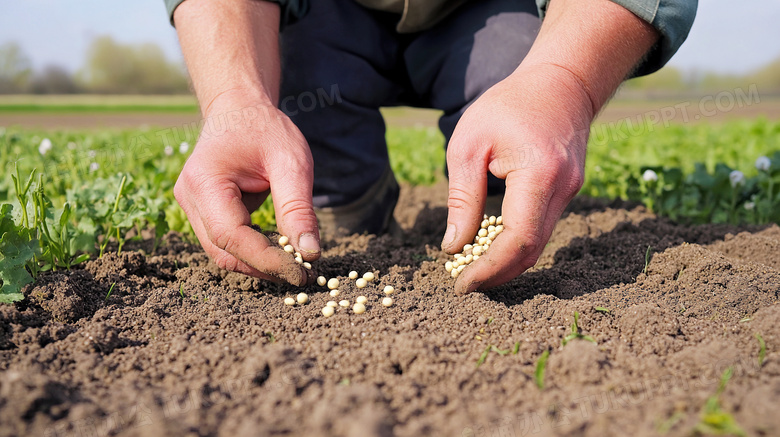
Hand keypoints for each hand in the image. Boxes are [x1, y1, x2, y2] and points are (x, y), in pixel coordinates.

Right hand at [174, 95, 319, 285]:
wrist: (240, 109)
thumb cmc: (265, 128)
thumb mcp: (291, 162)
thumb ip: (297, 208)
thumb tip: (310, 253)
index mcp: (205, 181)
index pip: (231, 236)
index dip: (265, 260)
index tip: (300, 271)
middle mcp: (189, 197)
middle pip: (223, 251)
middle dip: (264, 267)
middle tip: (304, 274)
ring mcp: (191, 206)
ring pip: (223, 252)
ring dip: (259, 263)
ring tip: (295, 265)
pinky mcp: (202, 212)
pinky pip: (226, 242)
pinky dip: (253, 251)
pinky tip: (280, 250)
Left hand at [442, 64, 592, 293]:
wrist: (560, 82)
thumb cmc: (507, 106)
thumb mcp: (469, 145)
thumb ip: (463, 198)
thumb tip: (453, 247)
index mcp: (540, 174)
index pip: (518, 240)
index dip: (490, 269)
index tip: (462, 284)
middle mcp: (564, 189)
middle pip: (532, 250)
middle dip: (498, 274)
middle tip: (464, 284)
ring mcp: (572, 192)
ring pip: (539, 243)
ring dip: (507, 261)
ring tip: (472, 268)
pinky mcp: (569, 192)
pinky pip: (542, 227)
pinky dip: (517, 243)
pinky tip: (491, 244)